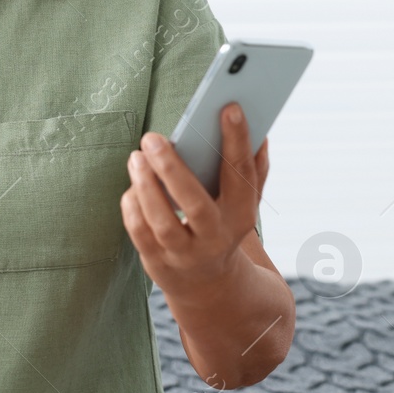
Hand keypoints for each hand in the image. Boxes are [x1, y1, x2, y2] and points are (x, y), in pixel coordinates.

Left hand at [121, 102, 268, 297]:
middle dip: (172, 169)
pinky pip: (140, 234)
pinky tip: (132, 186)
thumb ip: (254, 169)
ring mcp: (185, 255)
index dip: (238, 140)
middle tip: (152, 137)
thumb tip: (261, 133)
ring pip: (162, 223)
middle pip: (195, 205)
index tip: (229, 108)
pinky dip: (133, 207)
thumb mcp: (244, 203)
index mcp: (241, 216)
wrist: (209, 284)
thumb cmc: (223, 226)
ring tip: (136, 157)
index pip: (241, 175)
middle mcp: (215, 238)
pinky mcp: (158, 263)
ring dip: (145, 187)